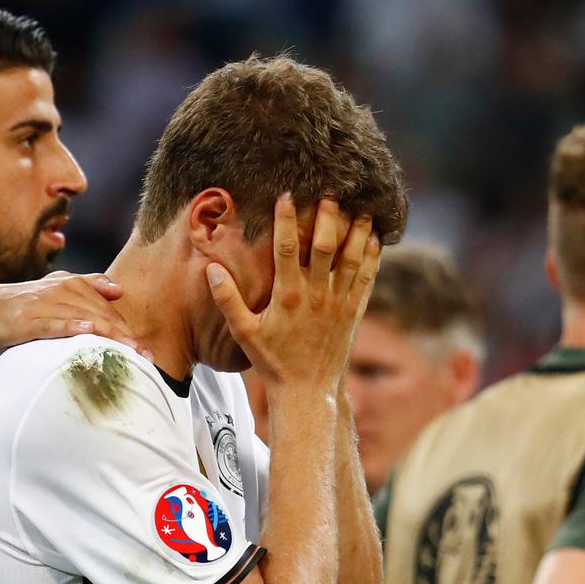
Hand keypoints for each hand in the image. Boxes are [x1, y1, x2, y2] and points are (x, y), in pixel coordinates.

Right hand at [0, 271, 139, 350]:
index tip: (145, 350)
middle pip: (99, 314)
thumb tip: (119, 290)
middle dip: (123, 335)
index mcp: (72, 283)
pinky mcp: (27, 320)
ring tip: (127, 349)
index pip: (106, 308)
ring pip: (82, 318)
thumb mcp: (59, 288)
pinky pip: (52, 324)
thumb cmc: (30, 303)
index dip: (126, 328)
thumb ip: (89, 284)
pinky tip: (87, 332)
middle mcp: (61, 290)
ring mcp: (44, 305)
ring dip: (107, 334)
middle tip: (143, 355)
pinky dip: (70, 326)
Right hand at [206, 194, 380, 395]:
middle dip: (327, 216)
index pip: (285, 247)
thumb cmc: (273, 362)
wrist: (308, 391)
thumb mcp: (244, 333)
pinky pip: (366, 278)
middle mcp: (315, 295)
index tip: (287, 194)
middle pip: (324, 245)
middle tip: (330, 192)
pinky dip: (371, 256)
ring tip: (360, 207)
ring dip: (356, 230)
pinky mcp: (353, 312)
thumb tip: (211, 269)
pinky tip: (373, 238)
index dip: (286, 219)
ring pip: (351, 258)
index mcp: (287, 295)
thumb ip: (227, 300)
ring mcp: (338, 303)